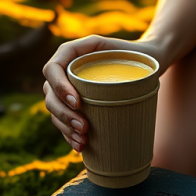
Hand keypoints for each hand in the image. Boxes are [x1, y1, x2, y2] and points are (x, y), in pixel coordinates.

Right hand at [42, 35, 165, 152]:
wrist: (145, 62)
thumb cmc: (137, 55)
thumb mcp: (128, 49)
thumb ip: (119, 55)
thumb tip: (111, 76)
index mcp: (72, 53)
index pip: (53, 69)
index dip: (59, 87)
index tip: (78, 103)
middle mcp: (65, 69)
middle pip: (50, 93)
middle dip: (64, 114)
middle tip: (84, 128)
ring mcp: (68, 87)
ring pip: (54, 109)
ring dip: (65, 128)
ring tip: (83, 141)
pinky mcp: (76, 104)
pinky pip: (63, 120)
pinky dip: (69, 134)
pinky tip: (80, 146)